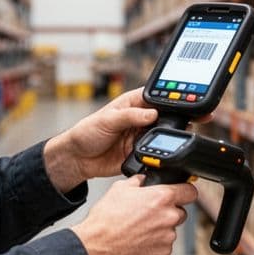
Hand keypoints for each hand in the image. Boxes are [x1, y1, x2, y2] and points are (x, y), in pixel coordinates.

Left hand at [43, 88, 157, 190]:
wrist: (78, 158)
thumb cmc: (87, 131)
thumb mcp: (107, 119)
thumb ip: (130, 116)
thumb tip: (152, 113)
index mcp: (134, 103)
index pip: (156, 96)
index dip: (167, 98)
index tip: (174, 103)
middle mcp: (140, 119)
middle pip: (164, 117)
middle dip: (168, 121)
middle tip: (165, 126)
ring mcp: (142, 136)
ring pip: (161, 136)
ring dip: (161, 139)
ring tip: (152, 140)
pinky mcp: (141, 154)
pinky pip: (154, 155)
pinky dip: (155, 155)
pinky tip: (149, 154)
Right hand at [72, 176, 198, 254]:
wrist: (97, 246)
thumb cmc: (106, 219)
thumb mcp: (120, 188)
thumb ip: (138, 181)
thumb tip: (143, 180)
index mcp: (162, 197)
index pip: (190, 191)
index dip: (185, 190)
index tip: (182, 193)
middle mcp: (169, 217)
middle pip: (180, 211)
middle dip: (168, 211)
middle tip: (149, 213)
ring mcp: (167, 237)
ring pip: (171, 229)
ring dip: (160, 228)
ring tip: (139, 229)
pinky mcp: (163, 253)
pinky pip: (164, 245)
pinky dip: (155, 243)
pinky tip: (139, 240)